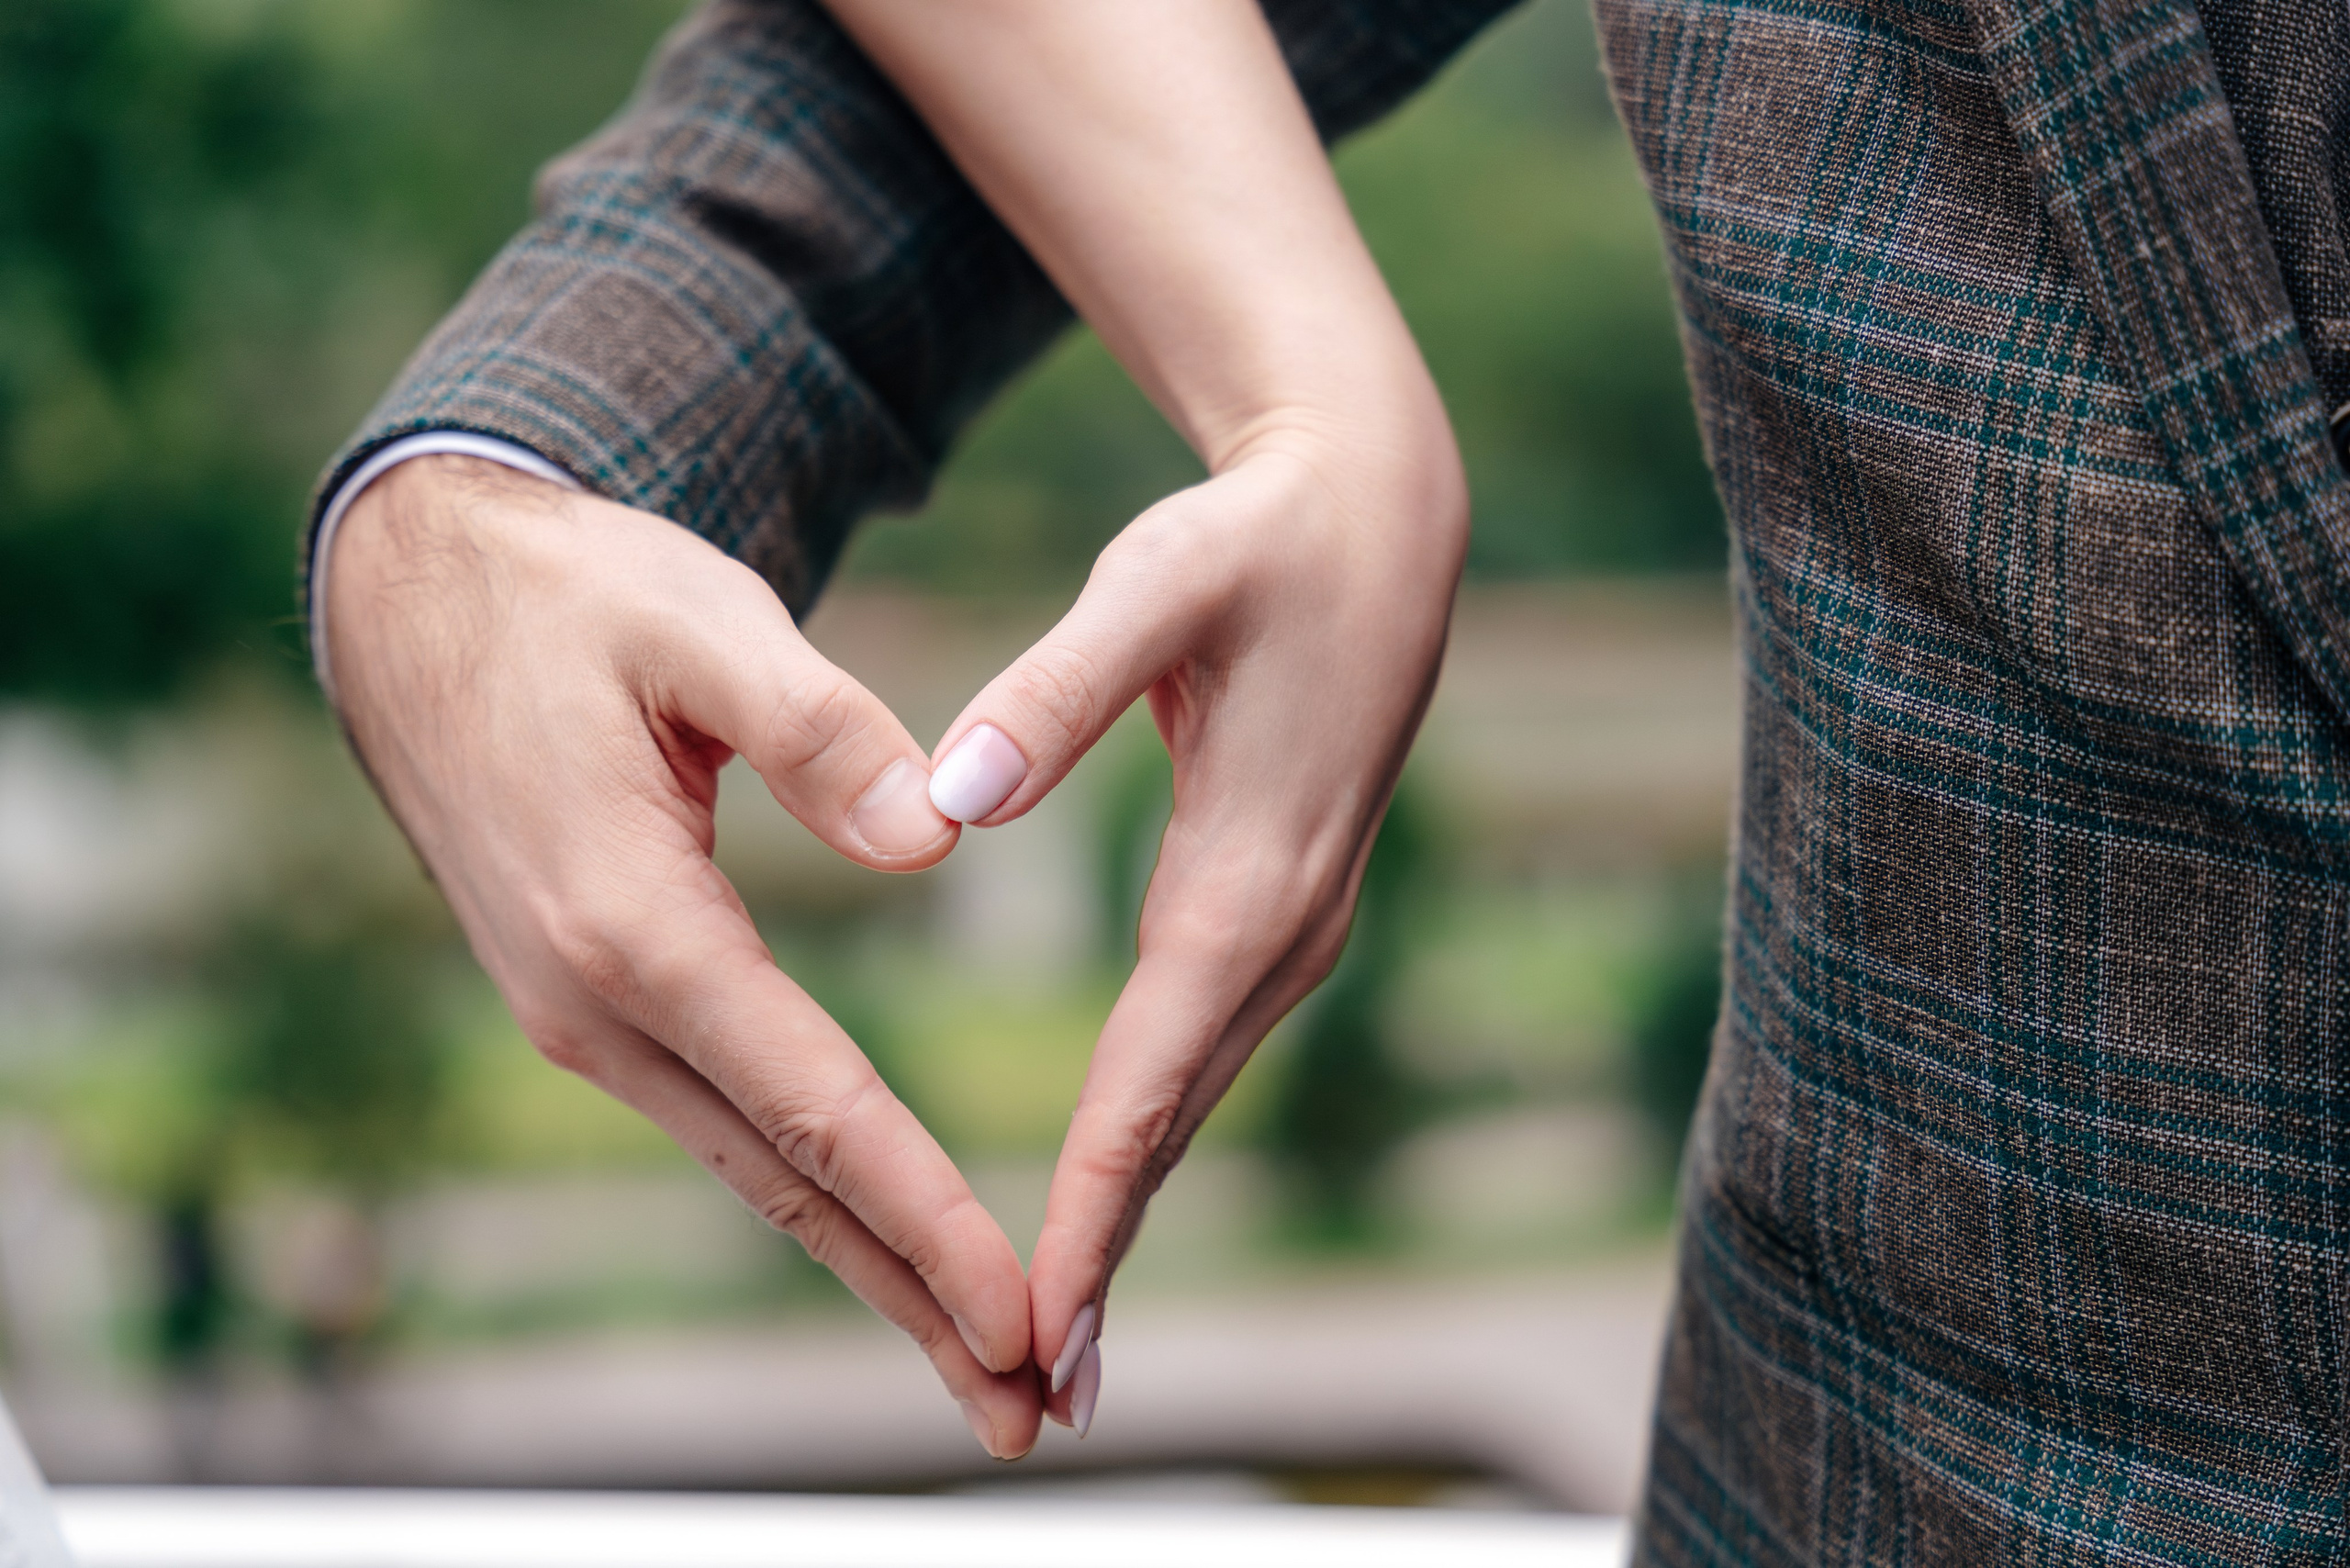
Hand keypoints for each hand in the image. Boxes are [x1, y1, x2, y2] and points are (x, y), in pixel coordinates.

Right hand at [324, 454, 1040, 1457]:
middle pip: (788, 1184)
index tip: (1020, 1306)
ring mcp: (581, 1015)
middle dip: (913, 1299)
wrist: (417, 597)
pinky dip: (813, 1192)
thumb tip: (939, 839)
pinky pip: (723, 1120)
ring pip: (753, 1169)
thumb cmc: (576, 599)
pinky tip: (876, 1238)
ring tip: (975, 1361)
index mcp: (634, 926)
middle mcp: (597, 1005)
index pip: (816, 1106)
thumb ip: (822, 730)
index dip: (925, 1215)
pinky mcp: (591, 1000)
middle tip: (1027, 1407)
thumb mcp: (704, 624)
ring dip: (868, 1267)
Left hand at [924, 419, 1465, 1426]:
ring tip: (1060, 1337)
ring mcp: (1296, 924)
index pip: (1148, 1074)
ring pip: (1194, 1096)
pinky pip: (1200, 1048)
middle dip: (1105, 1253)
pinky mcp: (1283, 906)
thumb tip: (949, 804)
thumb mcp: (1160, 583)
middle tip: (1031, 1392)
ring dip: (1129, 1212)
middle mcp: (1284, 925)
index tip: (1032, 1315)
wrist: (1383, 518)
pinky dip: (1151, 1132)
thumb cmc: (1258, 541)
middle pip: (1178, 1120)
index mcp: (1248, 874)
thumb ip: (1055, 690)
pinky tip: (1103, 1191)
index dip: (1088, 1204)